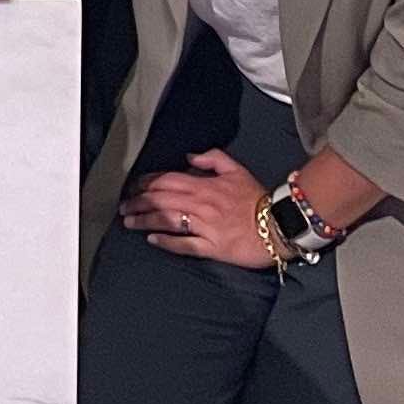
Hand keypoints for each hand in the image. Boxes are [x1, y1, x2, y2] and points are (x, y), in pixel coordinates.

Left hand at [121, 148, 272, 262]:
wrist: (280, 225)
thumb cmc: (258, 199)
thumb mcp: (237, 170)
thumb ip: (212, 159)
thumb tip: (188, 157)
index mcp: (205, 186)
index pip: (167, 180)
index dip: (147, 183)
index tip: (134, 186)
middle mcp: (201, 205)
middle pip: (161, 200)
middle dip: (138, 201)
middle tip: (123, 205)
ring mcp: (206, 227)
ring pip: (167, 220)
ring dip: (144, 219)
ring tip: (129, 221)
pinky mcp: (212, 247)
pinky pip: (185, 244)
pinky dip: (167, 242)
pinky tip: (152, 239)